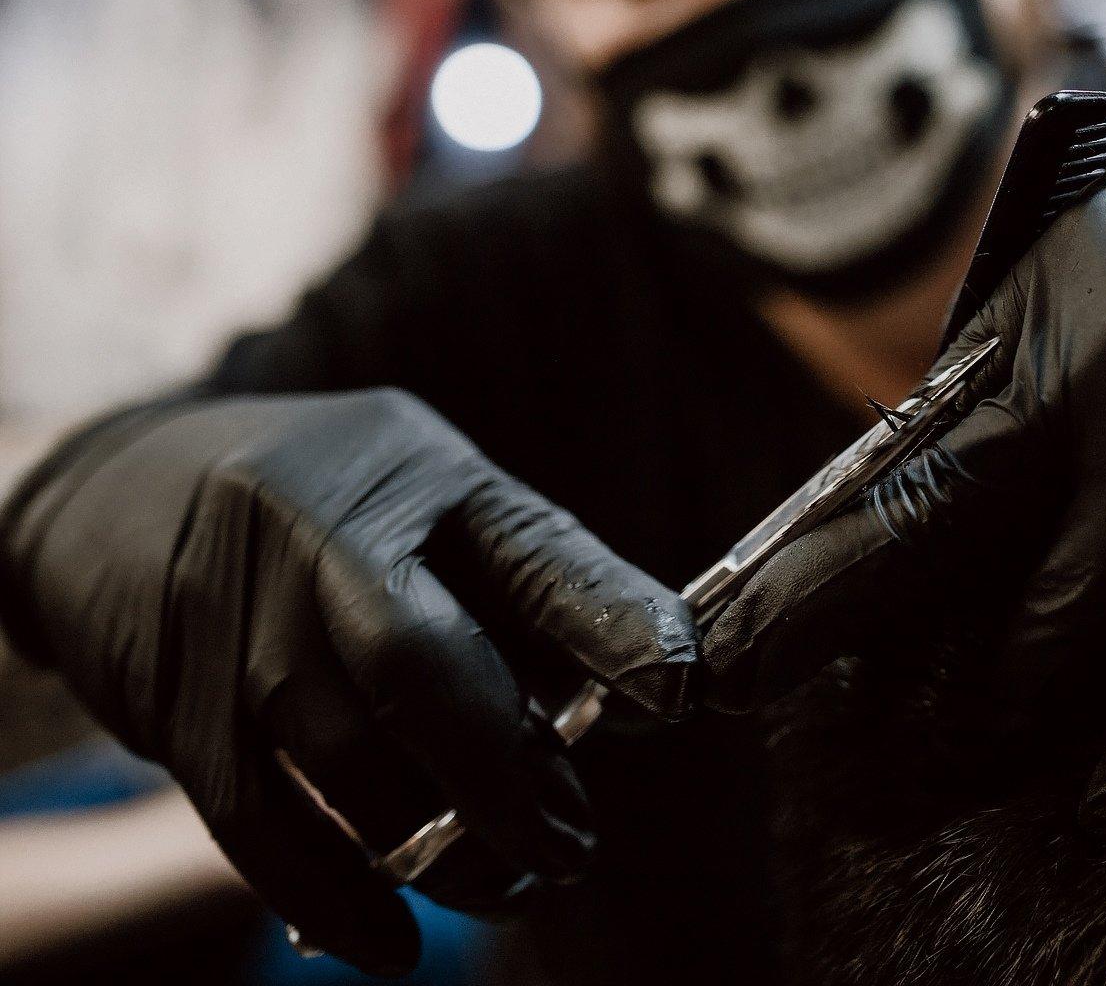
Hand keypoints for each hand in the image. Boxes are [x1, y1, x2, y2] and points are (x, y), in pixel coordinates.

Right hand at [0, 389, 694, 974]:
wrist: (119, 494)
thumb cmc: (334, 503)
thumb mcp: (444, 499)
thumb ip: (541, 585)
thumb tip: (654, 687)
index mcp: (412, 475)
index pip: (529, 549)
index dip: (608, 619)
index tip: (678, 691)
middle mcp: (314, 537)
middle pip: (420, 665)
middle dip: (509, 771)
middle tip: (570, 846)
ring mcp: (237, 626)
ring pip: (344, 759)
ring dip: (438, 847)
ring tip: (505, 881)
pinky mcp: (177, 711)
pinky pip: (255, 823)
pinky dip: (329, 895)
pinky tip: (389, 941)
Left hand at [702, 91, 1105, 838]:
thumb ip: (1041, 324)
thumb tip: (910, 462)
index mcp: (1058, 278)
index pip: (903, 460)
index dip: (810, 577)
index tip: (733, 660)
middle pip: (952, 558)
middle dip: (869, 674)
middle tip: (824, 753)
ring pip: (1069, 634)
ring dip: (1003, 723)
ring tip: (952, 772)